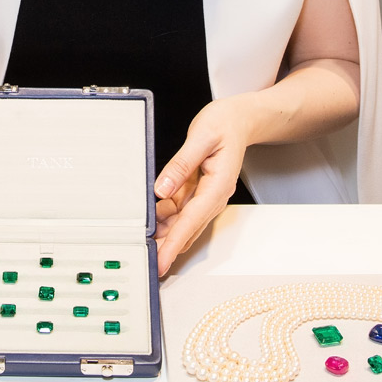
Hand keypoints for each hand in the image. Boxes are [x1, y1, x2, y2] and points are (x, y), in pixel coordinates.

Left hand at [153, 96, 252, 275]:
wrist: (239, 120)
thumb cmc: (224, 125)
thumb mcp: (200, 138)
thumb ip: (180, 165)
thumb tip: (161, 189)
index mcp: (217, 186)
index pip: (191, 222)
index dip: (173, 244)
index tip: (161, 261)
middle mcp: (214, 196)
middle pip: (187, 228)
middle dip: (166, 244)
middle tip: (143, 252)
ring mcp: (207, 196)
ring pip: (182, 222)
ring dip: (164, 228)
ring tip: (142, 230)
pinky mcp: (200, 191)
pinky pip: (181, 209)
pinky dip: (166, 214)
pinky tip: (153, 212)